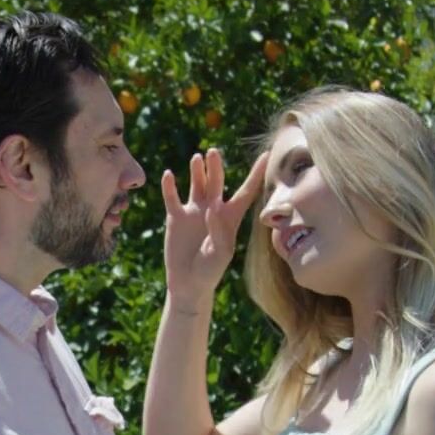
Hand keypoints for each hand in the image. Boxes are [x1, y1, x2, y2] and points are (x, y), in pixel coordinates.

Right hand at [161, 148, 265, 312]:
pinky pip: (173, 198)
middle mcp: (213, 210)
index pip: (245, 192)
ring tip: (197, 158)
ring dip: (197, 171)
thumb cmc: (210, 271)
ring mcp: (194, 212)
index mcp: (230, 218)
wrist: (189, 283)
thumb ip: (219, 229)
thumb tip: (213, 205)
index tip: (265, 155)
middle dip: (216, 167)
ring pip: (196, 185)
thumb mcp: (220, 253)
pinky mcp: (176, 218)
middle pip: (217, 182)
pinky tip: (168, 174)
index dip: (255, 174)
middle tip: (214, 152)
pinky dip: (170, 186)